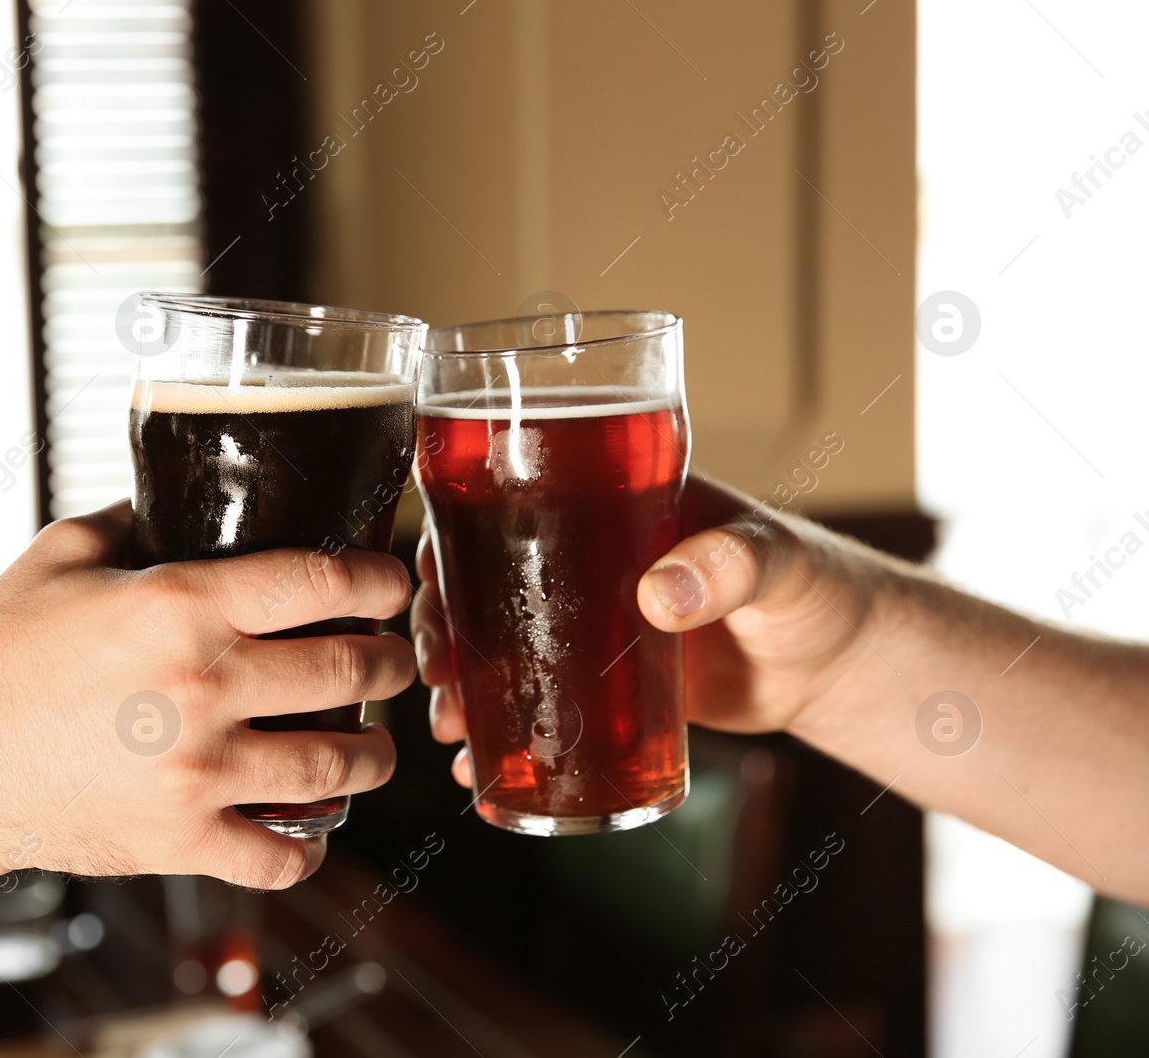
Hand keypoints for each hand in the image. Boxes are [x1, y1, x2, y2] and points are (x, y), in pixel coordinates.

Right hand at [0, 501, 416, 888]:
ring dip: (373, 755)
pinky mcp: (180, 839)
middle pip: (348, 670)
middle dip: (392, 662)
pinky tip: (312, 832)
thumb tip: (171, 500)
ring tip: (374, 748)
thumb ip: (128, 519)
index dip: (377, 579)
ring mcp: (198, 770)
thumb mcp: (55, 558)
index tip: (392, 584)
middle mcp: (203, 685)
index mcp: (180, 605)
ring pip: (335, 765)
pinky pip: (278, 857)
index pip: (319, 581)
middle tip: (394, 662)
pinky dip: (309, 849)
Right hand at [415, 476, 877, 785]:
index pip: (507, 503)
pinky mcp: (609, 683)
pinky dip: (505, 735)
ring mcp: (594, 624)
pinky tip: (480, 770)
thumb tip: (659, 593)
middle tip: (434, 675)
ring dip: (461, 685)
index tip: (428, 584)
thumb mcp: (778, 560)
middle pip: (484, 581)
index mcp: (613, 503)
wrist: (846, 664)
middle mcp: (589, 559)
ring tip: (449, 730)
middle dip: (440, 627)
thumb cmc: (820, 584)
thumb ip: (729, 564)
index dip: (453, 541)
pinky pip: (542, 704)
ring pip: (501, 647)